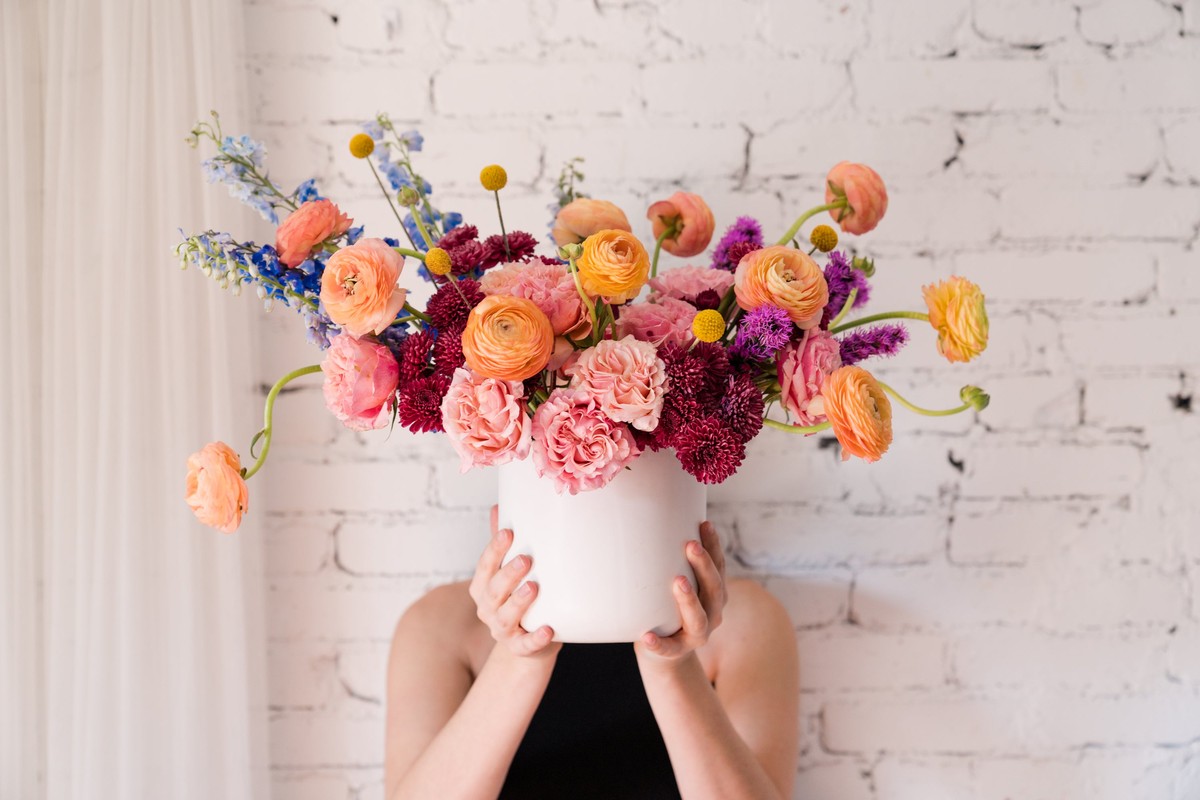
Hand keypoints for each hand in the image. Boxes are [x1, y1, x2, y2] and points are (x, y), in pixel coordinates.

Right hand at [468, 506, 560, 660]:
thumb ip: (502, 544)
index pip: (485, 566)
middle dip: (508, 574)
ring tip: (533, 587)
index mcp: (483, 587)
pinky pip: (525, 645)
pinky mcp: (519, 648)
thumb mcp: (507, 571)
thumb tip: (499, 506)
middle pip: (494, 590)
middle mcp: (487, 608)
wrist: (527, 641)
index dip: (495, 550)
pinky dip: (536, 639)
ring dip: (518, 602)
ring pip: (506, 617)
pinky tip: (549, 630)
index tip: (509, 532)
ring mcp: (502, 630)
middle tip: (526, 558)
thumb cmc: (519, 597)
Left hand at [635, 520, 726, 663]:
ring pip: (698, 619)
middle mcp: (712, 613)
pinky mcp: (675, 652)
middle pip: (713, 588)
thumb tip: (657, 513)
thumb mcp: (679, 581)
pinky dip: (658, 643)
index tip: (704, 523)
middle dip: (703, 566)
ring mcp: (695, 635)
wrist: (666, 651)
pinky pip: (667, 649)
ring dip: (689, 600)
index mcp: (715, 593)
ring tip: (678, 581)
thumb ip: (676, 559)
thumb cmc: (670, 606)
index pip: (719, 566)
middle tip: (690, 545)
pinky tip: (646, 636)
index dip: (714, 545)